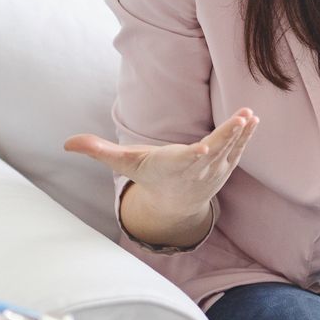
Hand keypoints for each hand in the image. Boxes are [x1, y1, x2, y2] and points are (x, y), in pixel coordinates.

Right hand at [62, 109, 259, 215]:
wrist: (174, 204)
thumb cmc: (149, 176)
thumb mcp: (123, 163)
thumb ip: (98, 151)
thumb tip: (66, 143)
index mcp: (172, 166)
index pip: (186, 161)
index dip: (197, 155)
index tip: (207, 147)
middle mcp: (197, 169)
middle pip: (215, 152)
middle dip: (228, 137)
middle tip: (241, 119)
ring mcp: (214, 169)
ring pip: (230, 150)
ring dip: (241, 133)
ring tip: (250, 115)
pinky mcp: (224, 166)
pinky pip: (237, 150)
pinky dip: (246, 136)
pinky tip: (253, 119)